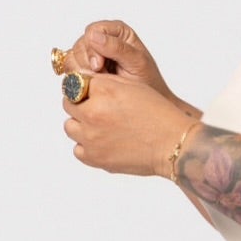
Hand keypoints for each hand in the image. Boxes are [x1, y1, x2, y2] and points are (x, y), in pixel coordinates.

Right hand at [57, 19, 176, 100]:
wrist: (146, 104)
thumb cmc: (147, 81)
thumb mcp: (136, 62)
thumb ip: (117, 48)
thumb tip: (94, 35)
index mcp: (117, 31)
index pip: (93, 30)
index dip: (92, 48)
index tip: (98, 66)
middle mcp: (102, 38)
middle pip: (80, 44)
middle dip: (86, 63)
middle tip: (100, 77)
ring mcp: (92, 54)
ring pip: (72, 57)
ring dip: (81, 72)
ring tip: (99, 82)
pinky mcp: (84, 68)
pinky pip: (70, 70)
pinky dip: (77, 79)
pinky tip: (92, 85)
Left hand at [62, 68, 198, 179]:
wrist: (172, 143)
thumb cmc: (157, 113)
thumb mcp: (132, 85)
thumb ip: (103, 82)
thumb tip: (80, 83)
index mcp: (102, 90)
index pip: (74, 83)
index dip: (84, 87)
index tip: (93, 92)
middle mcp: (92, 113)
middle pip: (68, 104)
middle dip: (80, 104)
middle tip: (100, 110)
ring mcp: (91, 137)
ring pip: (70, 127)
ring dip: (81, 125)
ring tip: (101, 127)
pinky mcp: (94, 158)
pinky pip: (78, 149)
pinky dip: (87, 146)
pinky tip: (103, 143)